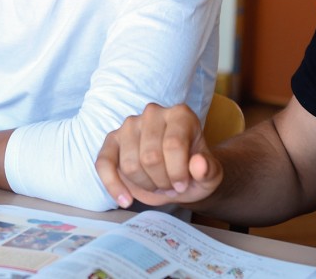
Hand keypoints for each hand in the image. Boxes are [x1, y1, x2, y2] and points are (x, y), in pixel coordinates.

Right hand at [96, 103, 222, 208]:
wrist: (181, 176)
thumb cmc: (195, 172)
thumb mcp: (211, 175)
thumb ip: (209, 171)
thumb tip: (199, 165)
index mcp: (180, 114)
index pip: (173, 145)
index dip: (178, 172)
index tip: (184, 184)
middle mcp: (153, 113)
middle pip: (150, 157)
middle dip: (161, 181)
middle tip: (171, 185)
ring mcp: (130, 125)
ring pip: (130, 165)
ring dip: (145, 184)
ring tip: (158, 184)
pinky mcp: (112, 141)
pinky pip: (104, 164)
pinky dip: (113, 186)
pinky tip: (126, 200)